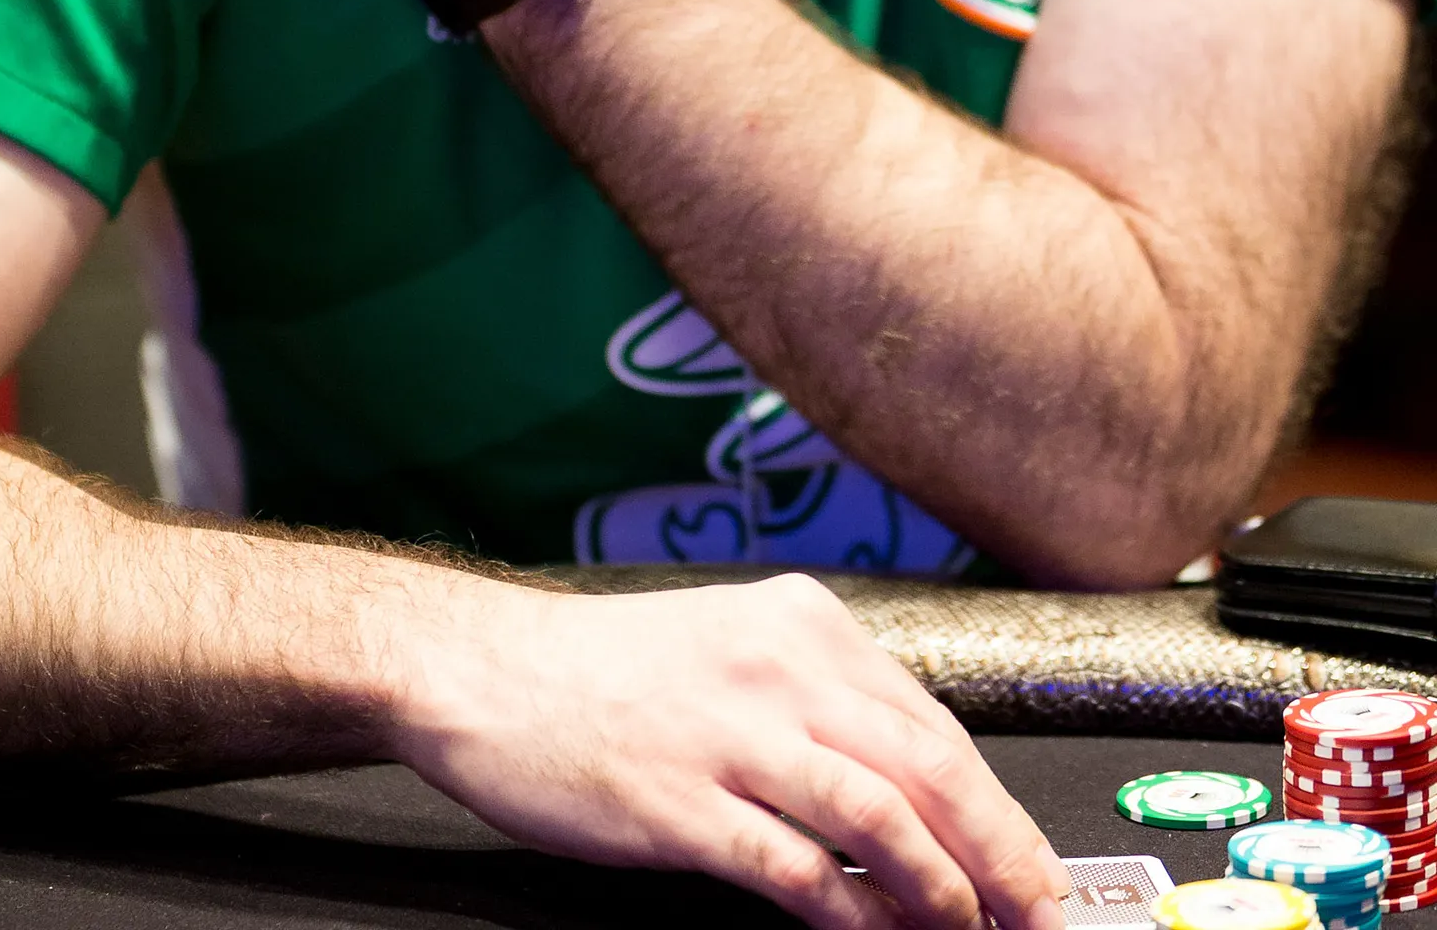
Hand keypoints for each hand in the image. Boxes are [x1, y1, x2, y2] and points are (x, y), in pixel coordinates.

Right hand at [378, 569, 1068, 929]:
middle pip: (928, 769)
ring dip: (942, 892)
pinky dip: (855, 918)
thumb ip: (818, 703)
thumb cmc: (604, 670)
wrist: (485, 669)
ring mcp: (732, 735)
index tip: (1035, 864)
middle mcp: (779, 668)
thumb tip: (914, 792)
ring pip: (880, 817)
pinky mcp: (683, 803)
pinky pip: (797, 871)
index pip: (933, 724)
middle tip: (1040, 913)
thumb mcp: (731, 647)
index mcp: (801, 624)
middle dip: (1000, 855)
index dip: (998, 807)